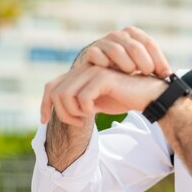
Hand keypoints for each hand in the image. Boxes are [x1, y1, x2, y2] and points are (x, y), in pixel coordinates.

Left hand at [40, 65, 167, 125]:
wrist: (147, 96)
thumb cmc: (123, 99)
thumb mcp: (95, 101)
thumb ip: (78, 101)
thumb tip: (56, 111)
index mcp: (80, 73)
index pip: (51, 86)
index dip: (44, 104)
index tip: (44, 121)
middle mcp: (84, 68)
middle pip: (56, 93)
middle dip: (62, 113)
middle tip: (77, 123)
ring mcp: (94, 70)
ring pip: (66, 95)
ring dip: (72, 112)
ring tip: (85, 118)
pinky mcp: (103, 77)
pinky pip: (82, 98)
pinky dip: (86, 109)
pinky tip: (96, 110)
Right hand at [74, 27, 170, 77]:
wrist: (96, 81)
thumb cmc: (122, 76)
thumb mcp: (139, 67)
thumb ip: (152, 65)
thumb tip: (171, 74)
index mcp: (133, 35)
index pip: (149, 44)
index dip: (159, 59)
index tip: (164, 74)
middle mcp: (118, 35)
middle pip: (135, 47)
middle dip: (144, 63)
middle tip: (148, 74)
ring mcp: (103, 42)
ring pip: (117, 50)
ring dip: (126, 64)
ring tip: (131, 74)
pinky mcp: (89, 52)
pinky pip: (96, 54)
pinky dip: (105, 63)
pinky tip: (111, 72)